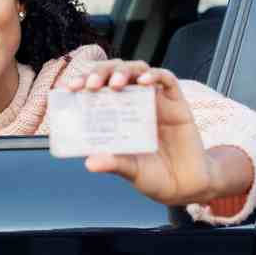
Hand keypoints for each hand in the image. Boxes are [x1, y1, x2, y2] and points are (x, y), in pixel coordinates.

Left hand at [65, 60, 218, 205]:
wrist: (185, 186)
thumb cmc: (152, 175)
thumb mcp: (130, 170)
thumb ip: (113, 163)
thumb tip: (89, 163)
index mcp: (115, 113)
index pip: (95, 87)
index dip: (82, 81)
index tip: (69, 87)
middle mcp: (132, 101)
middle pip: (114, 72)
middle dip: (100, 72)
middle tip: (90, 85)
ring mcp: (155, 100)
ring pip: (138, 69)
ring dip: (124, 71)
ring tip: (115, 84)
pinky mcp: (177, 103)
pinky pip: (167, 80)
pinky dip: (155, 75)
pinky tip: (144, 81)